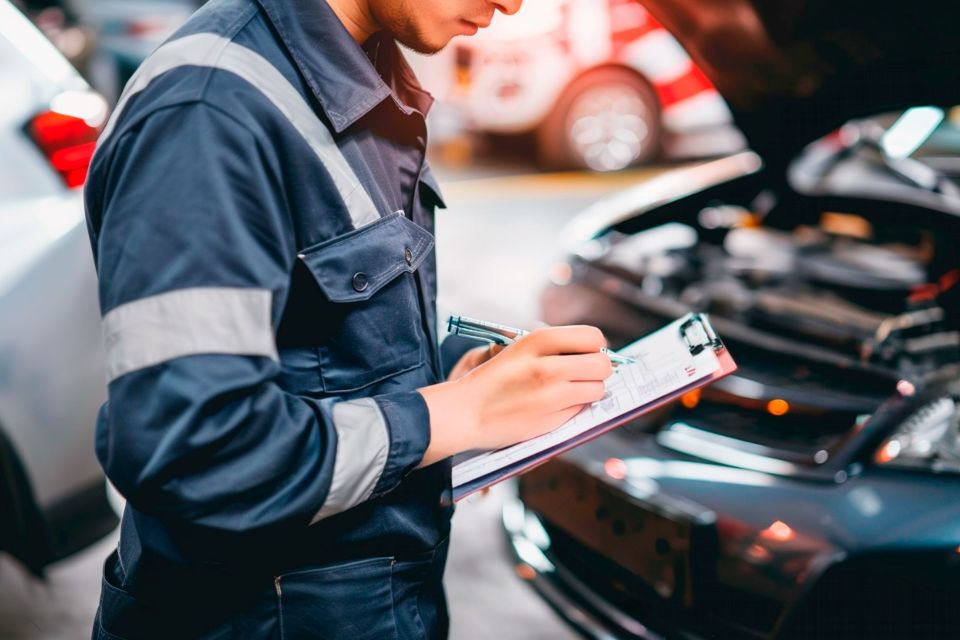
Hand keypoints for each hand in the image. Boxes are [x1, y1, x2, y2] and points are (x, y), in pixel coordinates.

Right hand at [418, 325, 612, 466]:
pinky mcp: (552, 420)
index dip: (595, 346)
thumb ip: (554, 347)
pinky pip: (582, 409)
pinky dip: (576, 407)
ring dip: (590, 390)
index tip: (588, 353)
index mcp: (538, 341)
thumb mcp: (520, 349)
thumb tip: (595, 350)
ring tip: (570, 390)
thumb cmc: (494, 379)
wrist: (466, 412)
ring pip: (598, 389)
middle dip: (598, 369)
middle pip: (602, 364)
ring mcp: (551, 395)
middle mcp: (548, 366)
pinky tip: (556, 405)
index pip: (593, 337)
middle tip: (585, 373)